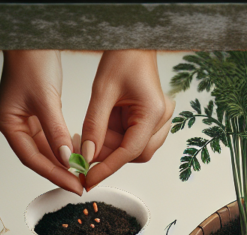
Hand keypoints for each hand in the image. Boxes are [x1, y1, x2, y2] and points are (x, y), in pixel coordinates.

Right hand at [0, 51, 81, 194]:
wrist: (34, 39)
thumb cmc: (32, 61)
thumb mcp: (46, 99)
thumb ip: (56, 132)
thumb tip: (68, 160)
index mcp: (8, 123)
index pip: (31, 158)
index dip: (54, 175)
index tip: (73, 186)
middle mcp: (14, 125)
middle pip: (38, 158)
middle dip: (61, 172)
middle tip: (82, 184)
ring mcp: (25, 120)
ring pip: (47, 150)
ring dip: (65, 162)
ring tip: (84, 173)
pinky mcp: (38, 115)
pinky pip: (52, 139)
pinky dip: (65, 148)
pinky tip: (79, 154)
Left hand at [80, 50, 174, 189]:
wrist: (133, 43)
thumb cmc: (122, 58)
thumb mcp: (102, 93)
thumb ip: (94, 127)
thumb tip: (86, 156)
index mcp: (153, 113)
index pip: (130, 151)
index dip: (108, 167)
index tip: (90, 180)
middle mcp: (162, 120)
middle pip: (136, 154)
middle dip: (109, 155)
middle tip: (84, 153)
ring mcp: (161, 121)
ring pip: (136, 149)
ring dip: (113, 147)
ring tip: (93, 134)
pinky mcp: (154, 120)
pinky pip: (135, 138)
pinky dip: (117, 138)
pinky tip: (104, 129)